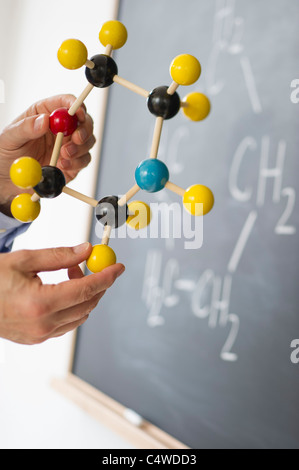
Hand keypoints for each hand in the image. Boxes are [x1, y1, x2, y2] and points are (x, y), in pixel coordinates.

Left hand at [0, 95, 95, 214]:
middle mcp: (61, 128)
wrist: (8, 180)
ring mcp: (68, 145)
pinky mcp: (73, 162)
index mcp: (45, 113)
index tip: (78, 113)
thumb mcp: (10, 137)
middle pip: (83, 120)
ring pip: (88, 140)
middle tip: (76, 139)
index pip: (65, 102)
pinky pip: (84, 159)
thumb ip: (26, 128)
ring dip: (80, 147)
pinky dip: (77, 162)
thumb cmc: (6, 153)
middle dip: (84, 129)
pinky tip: (62, 165)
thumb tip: (44, 120)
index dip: (75, 105)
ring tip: (63, 155)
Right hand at [0, 243, 124, 344]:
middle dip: (96, 283)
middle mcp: (43, 325)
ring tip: (69, 273)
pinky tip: (61, 289)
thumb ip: (59, 256)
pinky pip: (66, 324)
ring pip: (79, 316)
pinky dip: (72, 306)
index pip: (87, 290)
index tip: (118, 267)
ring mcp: (39, 336)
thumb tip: (87, 249)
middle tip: (89, 263)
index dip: (107, 277)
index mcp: (40, 303)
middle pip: (87, 305)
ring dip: (84, 294)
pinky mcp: (35, 339)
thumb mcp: (23, 260)